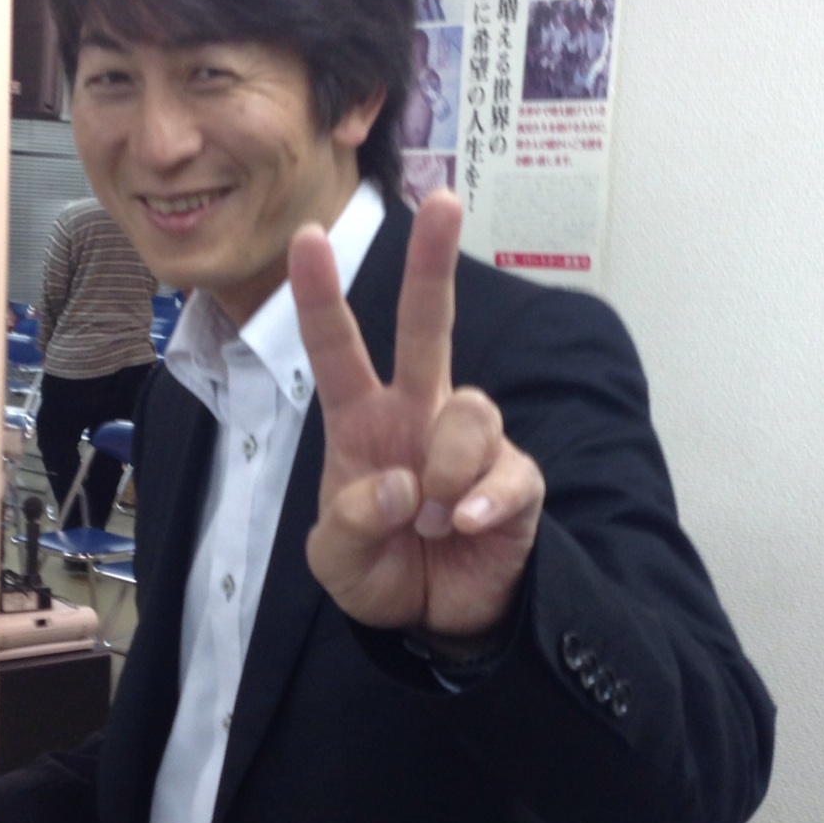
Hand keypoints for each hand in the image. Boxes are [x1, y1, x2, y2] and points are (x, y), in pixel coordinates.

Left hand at [288, 191, 544, 638]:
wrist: (434, 622)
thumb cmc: (380, 571)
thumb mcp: (335, 561)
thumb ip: (349, 523)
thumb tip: (399, 485)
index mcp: (363, 421)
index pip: (337, 350)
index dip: (321, 296)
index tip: (308, 237)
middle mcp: (419, 415)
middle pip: (429, 326)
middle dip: (434, 263)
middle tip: (444, 200)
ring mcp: (470, 445)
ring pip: (470, 408)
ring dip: (445, 468)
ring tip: (431, 522)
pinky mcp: (515, 479)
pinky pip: (507, 471)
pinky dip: (481, 502)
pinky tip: (464, 528)